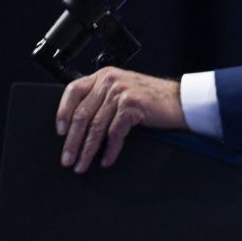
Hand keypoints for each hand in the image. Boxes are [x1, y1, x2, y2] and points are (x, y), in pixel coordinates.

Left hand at [56, 67, 187, 173]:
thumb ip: (103, 98)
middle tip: (67, 159)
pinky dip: (110, 150)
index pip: (73, 90)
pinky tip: (106, 160)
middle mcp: (110, 81)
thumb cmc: (153, 99)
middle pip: (82, 114)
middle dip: (73, 141)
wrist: (180, 100)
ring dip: (88, 150)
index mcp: (104, 75)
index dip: (63, 112)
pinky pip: (114, 133)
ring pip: (96, 127)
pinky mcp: (131, 105)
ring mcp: (121, 92)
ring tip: (82, 164)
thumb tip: (78, 125)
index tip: (60, 132)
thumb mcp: (123, 91)